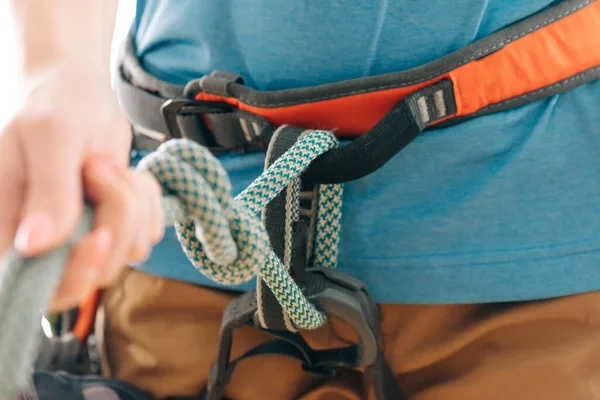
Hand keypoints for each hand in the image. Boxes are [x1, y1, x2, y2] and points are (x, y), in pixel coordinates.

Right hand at [0, 64, 164, 310]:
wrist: (76, 90)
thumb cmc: (53, 104)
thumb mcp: (50, 138)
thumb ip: (47, 192)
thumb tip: (33, 246)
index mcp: (8, 229)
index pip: (40, 288)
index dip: (77, 273)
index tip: (99, 234)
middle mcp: (45, 243)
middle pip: (97, 272)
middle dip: (116, 219)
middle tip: (100, 169)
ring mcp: (83, 236)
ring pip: (130, 250)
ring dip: (133, 203)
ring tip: (106, 165)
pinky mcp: (114, 225)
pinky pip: (148, 231)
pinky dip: (147, 200)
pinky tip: (124, 173)